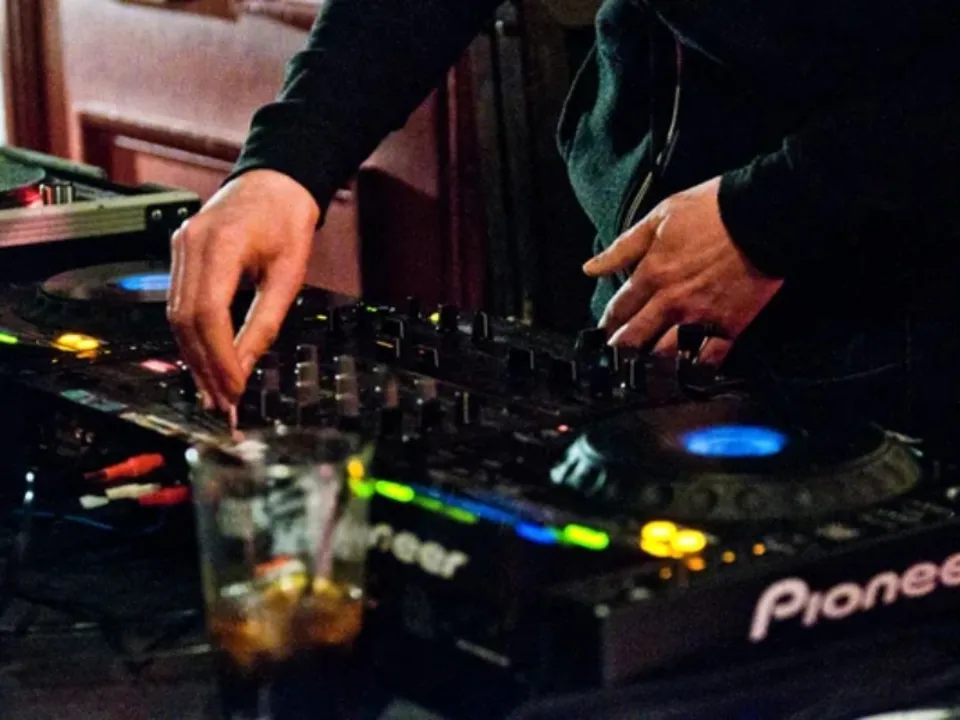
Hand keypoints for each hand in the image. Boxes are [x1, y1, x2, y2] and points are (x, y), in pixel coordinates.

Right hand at [167, 169, 318, 410]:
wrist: (274, 184)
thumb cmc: (287, 222)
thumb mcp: (288, 275)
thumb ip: (265, 323)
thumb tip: (244, 368)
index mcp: (219, 245)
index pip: (208, 314)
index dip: (218, 357)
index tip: (234, 389)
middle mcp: (189, 245)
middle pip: (185, 320)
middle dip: (204, 366)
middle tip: (222, 402)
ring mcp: (179, 247)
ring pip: (176, 316)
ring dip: (194, 357)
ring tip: (213, 392)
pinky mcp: (180, 255)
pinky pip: (179, 303)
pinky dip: (192, 337)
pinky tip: (204, 362)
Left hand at [583, 176, 782, 362]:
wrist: (763, 216)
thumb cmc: (711, 211)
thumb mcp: (659, 217)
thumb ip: (623, 247)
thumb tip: (590, 268)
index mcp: (651, 274)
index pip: (618, 309)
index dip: (606, 324)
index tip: (602, 334)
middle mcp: (671, 302)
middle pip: (634, 338)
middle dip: (620, 352)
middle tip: (614, 362)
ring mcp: (700, 317)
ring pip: (665, 354)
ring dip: (651, 366)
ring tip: (643, 375)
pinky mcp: (729, 326)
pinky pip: (708, 359)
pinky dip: (695, 371)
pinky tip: (686, 375)